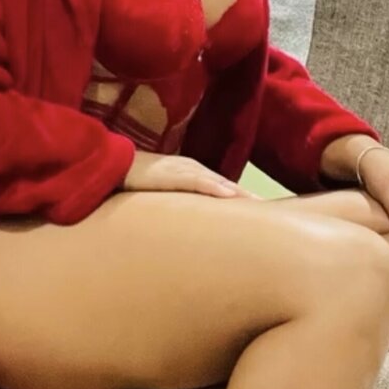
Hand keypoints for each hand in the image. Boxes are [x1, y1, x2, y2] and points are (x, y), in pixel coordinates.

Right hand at [121, 150, 262, 200]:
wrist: (112, 164)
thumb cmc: (135, 180)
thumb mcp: (162, 193)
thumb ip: (177, 204)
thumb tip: (188, 224)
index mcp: (193, 175)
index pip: (224, 189)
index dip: (244, 200)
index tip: (266, 214)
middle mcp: (193, 170)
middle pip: (228, 186)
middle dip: (250, 199)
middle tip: (276, 214)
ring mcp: (183, 171)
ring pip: (218, 183)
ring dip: (239, 195)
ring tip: (260, 207)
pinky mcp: (171, 175)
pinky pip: (197, 182)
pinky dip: (214, 188)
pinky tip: (229, 196)